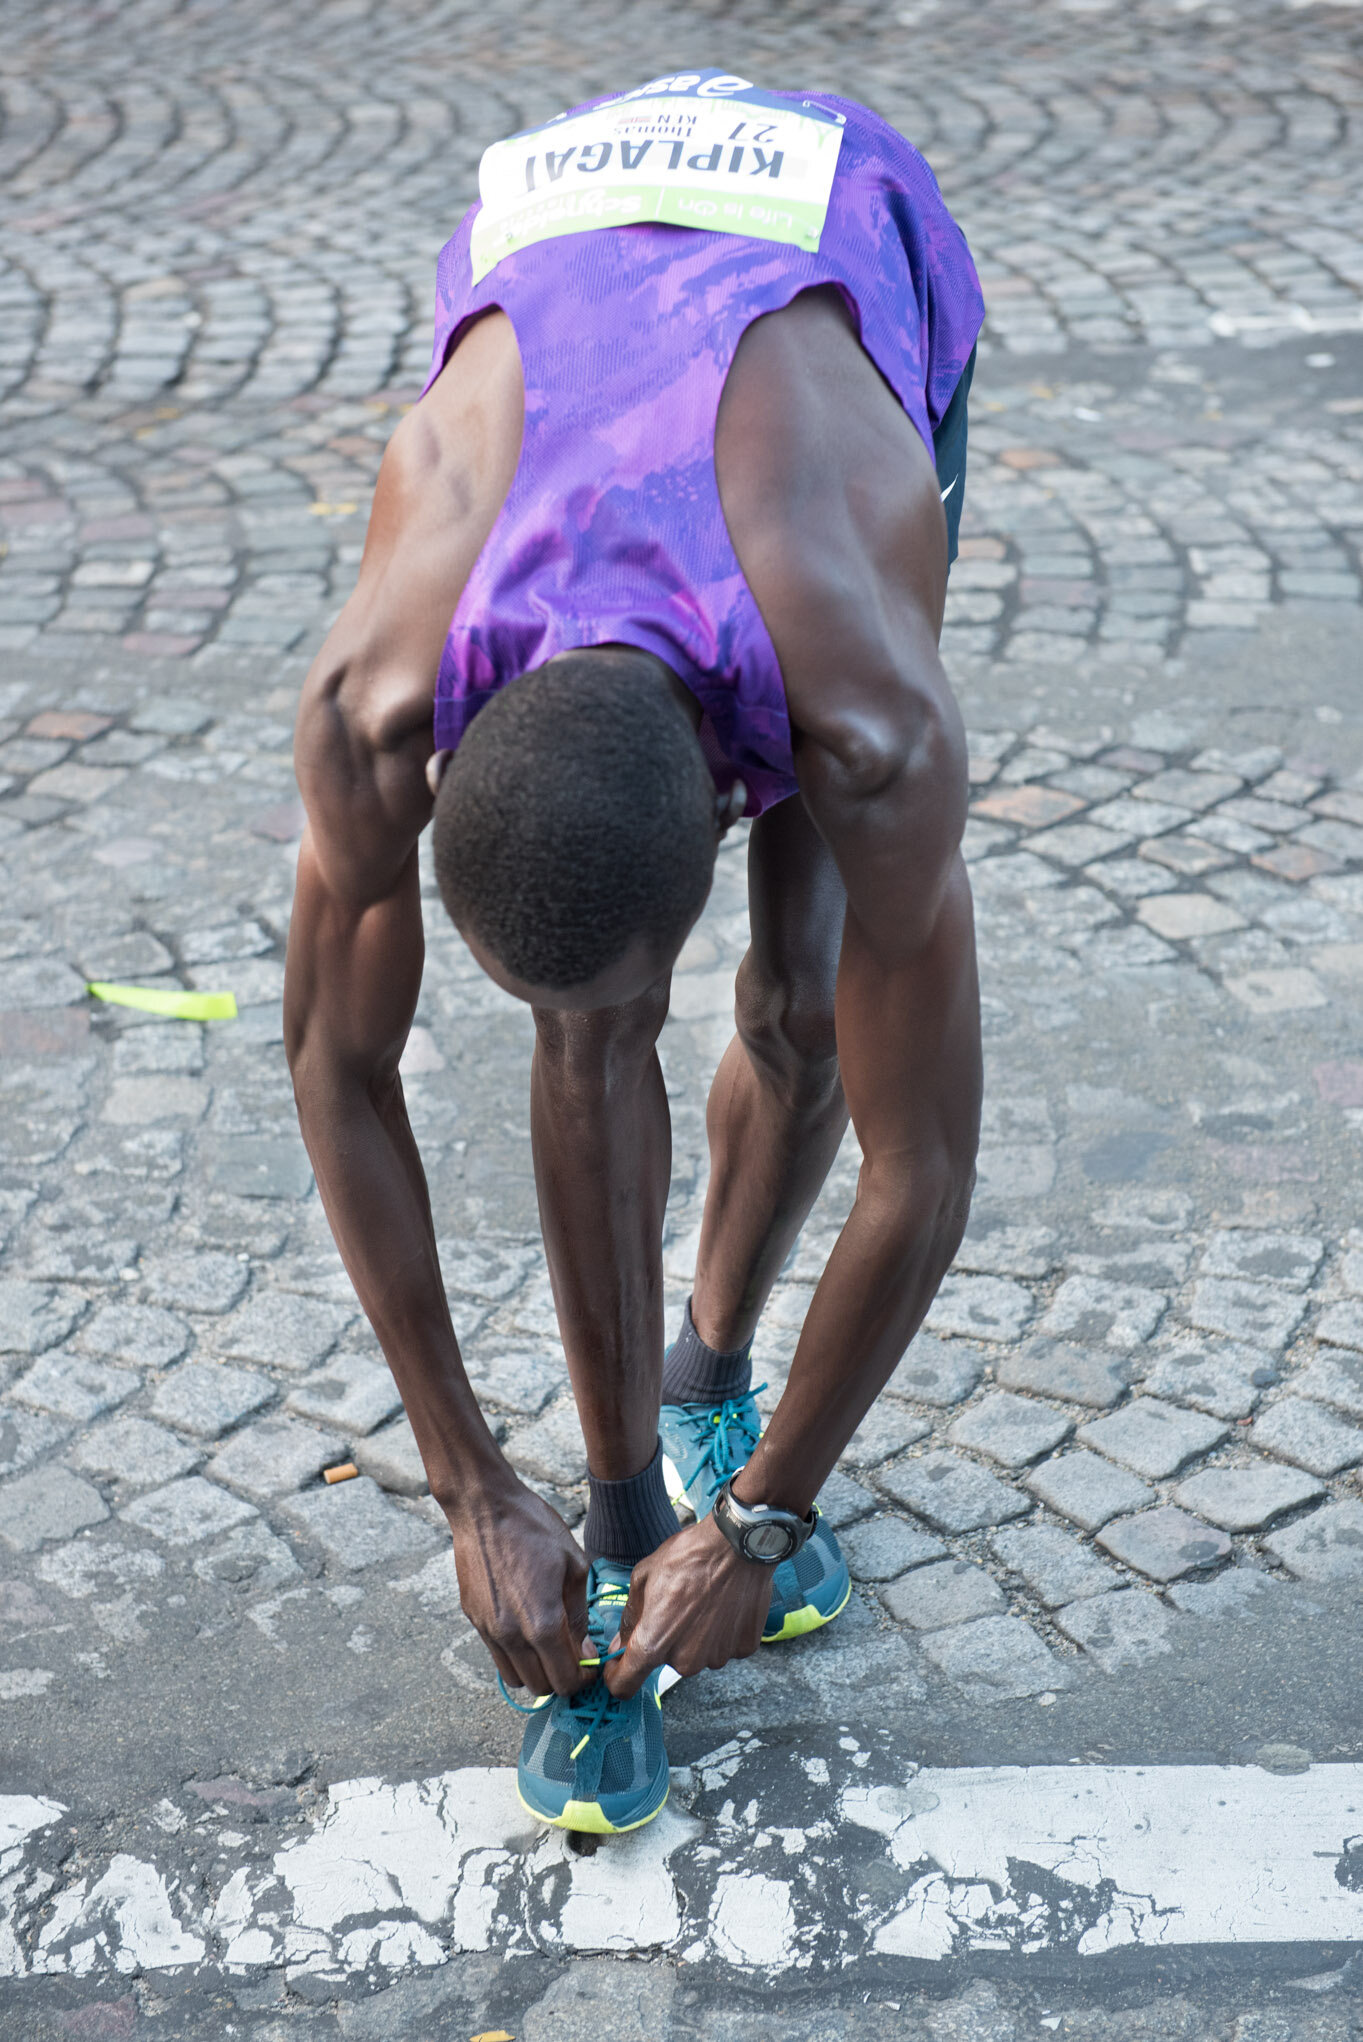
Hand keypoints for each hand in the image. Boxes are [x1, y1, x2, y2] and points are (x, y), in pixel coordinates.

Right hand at [449, 1476, 588, 1696]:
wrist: (483, 1507)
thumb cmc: (534, 1528)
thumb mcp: (573, 1565)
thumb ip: (579, 1614)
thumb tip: (584, 1650)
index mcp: (542, 1622)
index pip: (565, 1679)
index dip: (583, 1679)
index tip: (590, 1666)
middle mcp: (512, 1635)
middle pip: (540, 1687)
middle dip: (561, 1679)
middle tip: (572, 1657)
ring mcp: (488, 1629)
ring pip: (515, 1679)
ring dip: (536, 1672)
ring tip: (549, 1648)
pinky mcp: (473, 1620)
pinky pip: (496, 1657)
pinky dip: (515, 1656)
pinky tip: (527, 1630)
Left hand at [603, 1514, 773, 1698]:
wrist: (737, 1544)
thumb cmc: (688, 1556)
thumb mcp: (643, 1578)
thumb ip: (629, 1618)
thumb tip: (621, 1645)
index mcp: (654, 1643)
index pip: (625, 1684)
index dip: (617, 1676)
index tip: (619, 1666)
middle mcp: (684, 1661)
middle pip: (667, 1660)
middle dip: (666, 1639)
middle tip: (677, 1605)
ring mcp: (716, 1658)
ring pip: (697, 1653)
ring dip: (695, 1635)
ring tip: (704, 1600)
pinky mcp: (742, 1649)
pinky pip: (723, 1646)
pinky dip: (721, 1631)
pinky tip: (724, 1604)